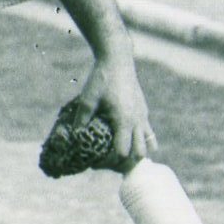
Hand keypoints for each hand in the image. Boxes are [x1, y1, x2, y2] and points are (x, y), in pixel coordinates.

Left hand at [71, 50, 158, 170]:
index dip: (110, 162)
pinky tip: (128, 140)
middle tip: (112, 164)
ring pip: (149, 144)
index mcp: (124, 120)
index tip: (96, 162)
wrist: (118, 59)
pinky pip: (148, 132)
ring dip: (138, 153)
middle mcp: (137, 120)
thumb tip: (74, 137)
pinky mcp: (144, 110)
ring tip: (124, 155)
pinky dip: (141, 141)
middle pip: (140, 154)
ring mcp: (143, 115)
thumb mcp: (87, 99)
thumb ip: (82, 119)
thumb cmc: (101, 78)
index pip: (123, 152)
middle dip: (127, 163)